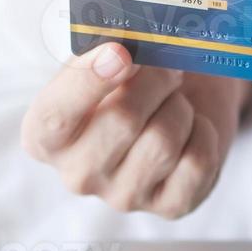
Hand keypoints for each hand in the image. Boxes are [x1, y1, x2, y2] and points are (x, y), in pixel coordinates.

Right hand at [20, 43, 245, 218]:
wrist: (184, 103)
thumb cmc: (136, 80)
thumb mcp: (110, 60)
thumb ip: (105, 52)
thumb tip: (126, 43)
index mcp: (46, 137)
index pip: (55, 117)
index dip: (88, 82)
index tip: (121, 51)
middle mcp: (78, 175)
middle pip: (121, 122)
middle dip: (154, 83)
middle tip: (166, 66)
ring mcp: (124, 196)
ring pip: (162, 142)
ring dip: (179, 108)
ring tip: (176, 101)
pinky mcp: (169, 207)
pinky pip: (197, 162)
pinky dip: (205, 133)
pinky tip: (194, 127)